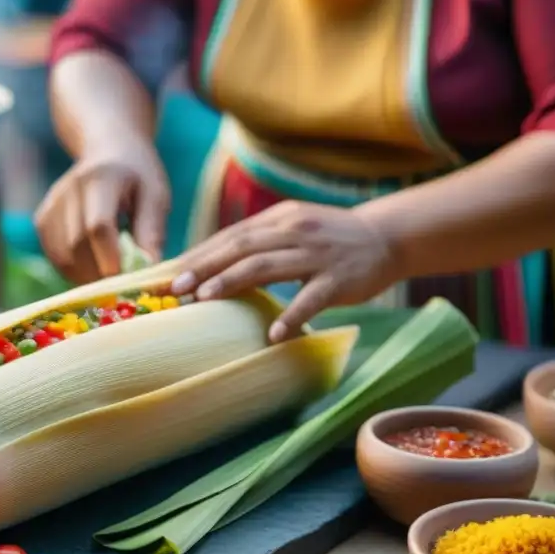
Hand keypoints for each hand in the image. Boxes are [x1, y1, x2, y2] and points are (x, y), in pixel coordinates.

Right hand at [35, 135, 170, 283]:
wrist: (109, 149)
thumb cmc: (138, 177)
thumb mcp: (156, 196)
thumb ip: (152, 231)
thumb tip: (148, 270)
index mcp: (102, 178)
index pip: (98, 225)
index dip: (110, 257)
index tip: (126, 279)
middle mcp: (70, 188)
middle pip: (77, 244)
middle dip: (100, 273)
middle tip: (122, 284)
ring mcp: (52, 203)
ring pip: (62, 256)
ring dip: (86, 276)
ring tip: (110, 274)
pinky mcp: (43, 219)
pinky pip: (55, 256)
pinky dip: (74, 270)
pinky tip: (93, 266)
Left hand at [170, 201, 402, 341]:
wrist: (387, 237)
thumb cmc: (329, 240)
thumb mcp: (292, 230)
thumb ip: (257, 243)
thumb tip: (208, 265)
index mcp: (278, 219)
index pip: (230, 236)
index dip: (198, 255)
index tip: (167, 274)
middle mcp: (293, 231)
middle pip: (240, 248)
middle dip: (204, 268)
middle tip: (175, 289)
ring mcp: (317, 254)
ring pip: (267, 266)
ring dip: (232, 283)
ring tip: (205, 300)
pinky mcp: (339, 279)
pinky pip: (311, 299)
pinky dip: (291, 316)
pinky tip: (273, 334)